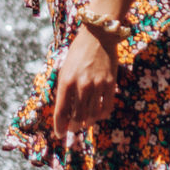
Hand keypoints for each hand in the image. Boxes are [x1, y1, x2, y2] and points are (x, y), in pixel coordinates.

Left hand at [52, 23, 118, 138]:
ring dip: (86, 123)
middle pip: (77, 118)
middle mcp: (81, 85)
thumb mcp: (65, 69)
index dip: (59, 127)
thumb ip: (64, 90)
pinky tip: (97, 115)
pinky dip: (100, 116)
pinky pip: (106, 108)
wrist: (98, 35)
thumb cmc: (78, 52)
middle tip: (73, 129)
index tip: (59, 134)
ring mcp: (97, 85)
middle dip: (73, 127)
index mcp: (66, 81)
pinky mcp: (110, 83)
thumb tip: (65, 112)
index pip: (61, 112)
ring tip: (84, 123)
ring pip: (91, 116)